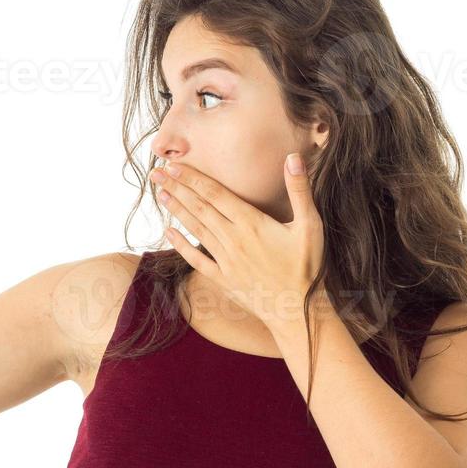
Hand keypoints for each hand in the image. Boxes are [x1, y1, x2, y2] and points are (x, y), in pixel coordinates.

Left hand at [150, 153, 325, 331]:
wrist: (299, 310)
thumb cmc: (308, 266)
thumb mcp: (311, 225)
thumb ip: (299, 190)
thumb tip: (293, 158)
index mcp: (252, 223)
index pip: (215, 194)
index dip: (193, 178)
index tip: (174, 165)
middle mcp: (233, 239)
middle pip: (200, 208)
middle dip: (177, 188)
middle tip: (156, 172)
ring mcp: (226, 260)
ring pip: (196, 229)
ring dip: (176, 210)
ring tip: (160, 194)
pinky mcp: (223, 279)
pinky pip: (197, 260)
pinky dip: (181, 246)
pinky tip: (168, 233)